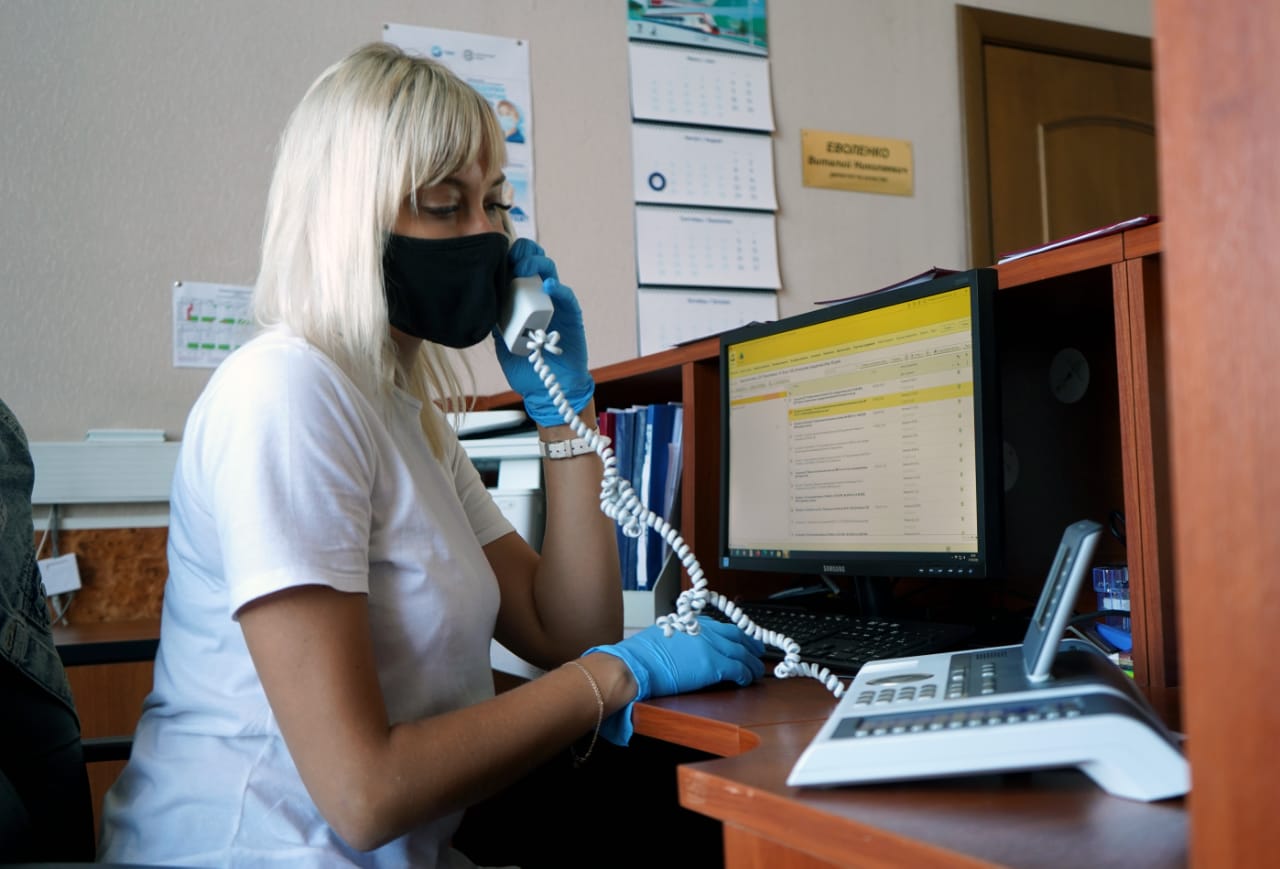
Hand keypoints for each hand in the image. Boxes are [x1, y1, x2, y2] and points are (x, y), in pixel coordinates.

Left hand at [493, 238, 593, 427]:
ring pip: (550, 272)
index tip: (495, 256)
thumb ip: (495, 322)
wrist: (547, 389)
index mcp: (522, 300)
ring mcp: (556, 304)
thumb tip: (480, 305)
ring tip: (523, 267)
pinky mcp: (571, 314)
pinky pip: (566, 295)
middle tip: (510, 257)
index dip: (508, 258)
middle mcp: (539, 297)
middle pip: (534, 262)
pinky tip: (548, 286)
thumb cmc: (526, 367)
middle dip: (523, 253)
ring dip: (537, 264)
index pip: (517, 268)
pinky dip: (558, 288)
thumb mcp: (502, 342)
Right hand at [586, 618, 765, 744]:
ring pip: (742, 653)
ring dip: (752, 663)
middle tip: (759, 652)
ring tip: (757, 671)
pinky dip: (745, 675)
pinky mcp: (713, 665)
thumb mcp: (662, 635)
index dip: (736, 634)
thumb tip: (683, 646)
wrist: (634, 665)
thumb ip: (679, 637)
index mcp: (692, 623)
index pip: (722, 626)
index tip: (742, 640)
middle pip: (738, 635)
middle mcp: (705, 631)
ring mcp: (710, 647)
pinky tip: (747, 680)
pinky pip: (738, 670)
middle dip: (752, 644)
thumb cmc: (640, 655)